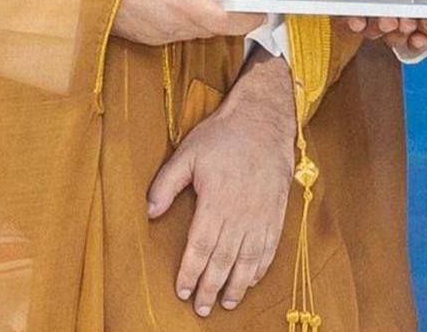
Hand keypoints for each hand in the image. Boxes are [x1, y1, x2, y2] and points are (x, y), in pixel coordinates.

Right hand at [111, 0, 262, 44]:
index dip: (249, 19)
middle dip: (230, 15)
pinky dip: (188, 20)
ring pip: (197, 31)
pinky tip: (179, 1)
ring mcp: (161, 36)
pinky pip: (179, 32)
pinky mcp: (150, 39)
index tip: (262, 11)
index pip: (227, 22)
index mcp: (184, 4)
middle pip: (215, 28)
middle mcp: (175, 27)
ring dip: (207, 16)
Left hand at [147, 51, 295, 316]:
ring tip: (227, 302)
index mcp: (216, 200)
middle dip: (210, 287)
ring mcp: (262, 213)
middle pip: (224, 260)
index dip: (190, 272)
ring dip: (237, 285)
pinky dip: (260, 267)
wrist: (264, 118)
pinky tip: (252, 278)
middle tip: (201, 308)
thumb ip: (166, 183)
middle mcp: (241, 212)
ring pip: (248, 259)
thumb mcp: (188, 152)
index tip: (181, 290)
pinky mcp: (277, 210)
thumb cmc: (224, 134)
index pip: (200, 247)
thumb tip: (149, 212)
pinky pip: (270, 246)